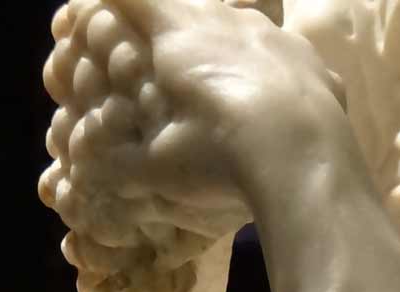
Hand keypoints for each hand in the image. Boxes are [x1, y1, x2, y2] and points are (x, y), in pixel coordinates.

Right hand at [42, 0, 340, 238]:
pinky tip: (275, 112)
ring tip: (225, 91)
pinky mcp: (313, 63)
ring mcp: (275, 36)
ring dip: (229, 51)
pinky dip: (275, 79)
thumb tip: (86, 164)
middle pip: (192, 5)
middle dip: (174, 26)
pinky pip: (287, 60)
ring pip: (243, 28)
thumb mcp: (158, 166)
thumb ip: (119, 159)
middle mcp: (228, 19)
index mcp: (180, 32)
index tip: (97, 14)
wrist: (304, 163)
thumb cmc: (218, 158)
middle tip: (167, 58)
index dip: (112, 2)